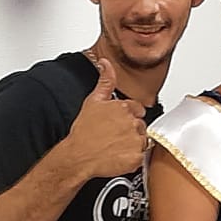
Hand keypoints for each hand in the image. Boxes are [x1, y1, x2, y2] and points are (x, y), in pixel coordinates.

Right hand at [64, 55, 148, 177]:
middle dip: (130, 130)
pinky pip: (142, 156)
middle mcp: (132, 122)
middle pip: (140, 125)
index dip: (127, 116)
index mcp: (124, 107)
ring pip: (142, 140)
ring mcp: (135, 140)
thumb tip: (105, 62)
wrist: (78, 156)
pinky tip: (119, 156)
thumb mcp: (93, 101)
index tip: (118, 123)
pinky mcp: (136, 157)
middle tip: (114, 136)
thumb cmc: (83, 132)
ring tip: (116, 147)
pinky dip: (133, 158)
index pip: (137, 108)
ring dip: (132, 143)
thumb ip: (105, 81)